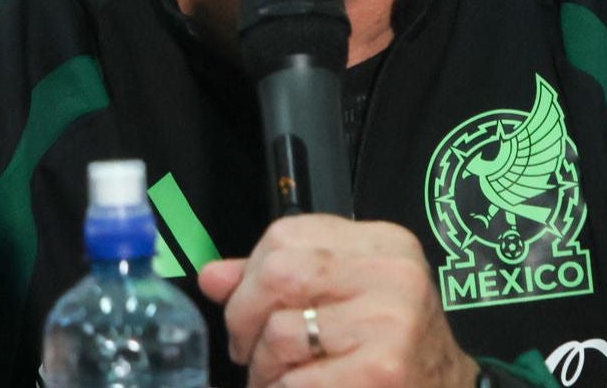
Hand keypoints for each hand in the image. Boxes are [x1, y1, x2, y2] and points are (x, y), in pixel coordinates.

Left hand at [197, 215, 479, 387]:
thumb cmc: (393, 349)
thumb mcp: (348, 297)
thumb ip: (280, 281)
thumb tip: (213, 277)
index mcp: (384, 245)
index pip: (286, 233)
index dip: (251, 274)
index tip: (251, 307)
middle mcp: (393, 274)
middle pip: (277, 274)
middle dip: (245, 319)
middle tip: (251, 350)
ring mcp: (390, 322)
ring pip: (279, 334)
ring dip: (263, 370)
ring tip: (283, 379)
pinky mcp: (382, 370)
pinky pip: (295, 382)